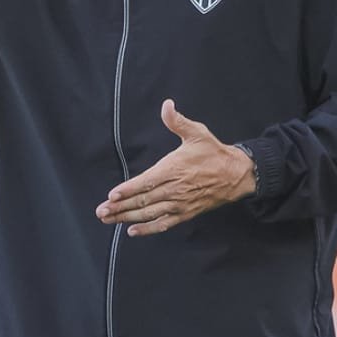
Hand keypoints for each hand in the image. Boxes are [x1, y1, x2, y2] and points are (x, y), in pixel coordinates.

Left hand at [96, 99, 255, 236]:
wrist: (235, 175)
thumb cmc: (213, 153)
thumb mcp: (197, 133)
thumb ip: (178, 121)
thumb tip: (167, 105)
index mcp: (174, 169)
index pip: (147, 182)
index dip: (129, 189)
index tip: (112, 195)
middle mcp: (174, 189)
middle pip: (143, 200)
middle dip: (120, 207)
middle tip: (101, 211)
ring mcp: (179, 203)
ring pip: (150, 213)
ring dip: (127, 218)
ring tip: (109, 220)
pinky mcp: (185, 213)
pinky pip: (163, 223)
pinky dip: (148, 229)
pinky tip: (132, 231)